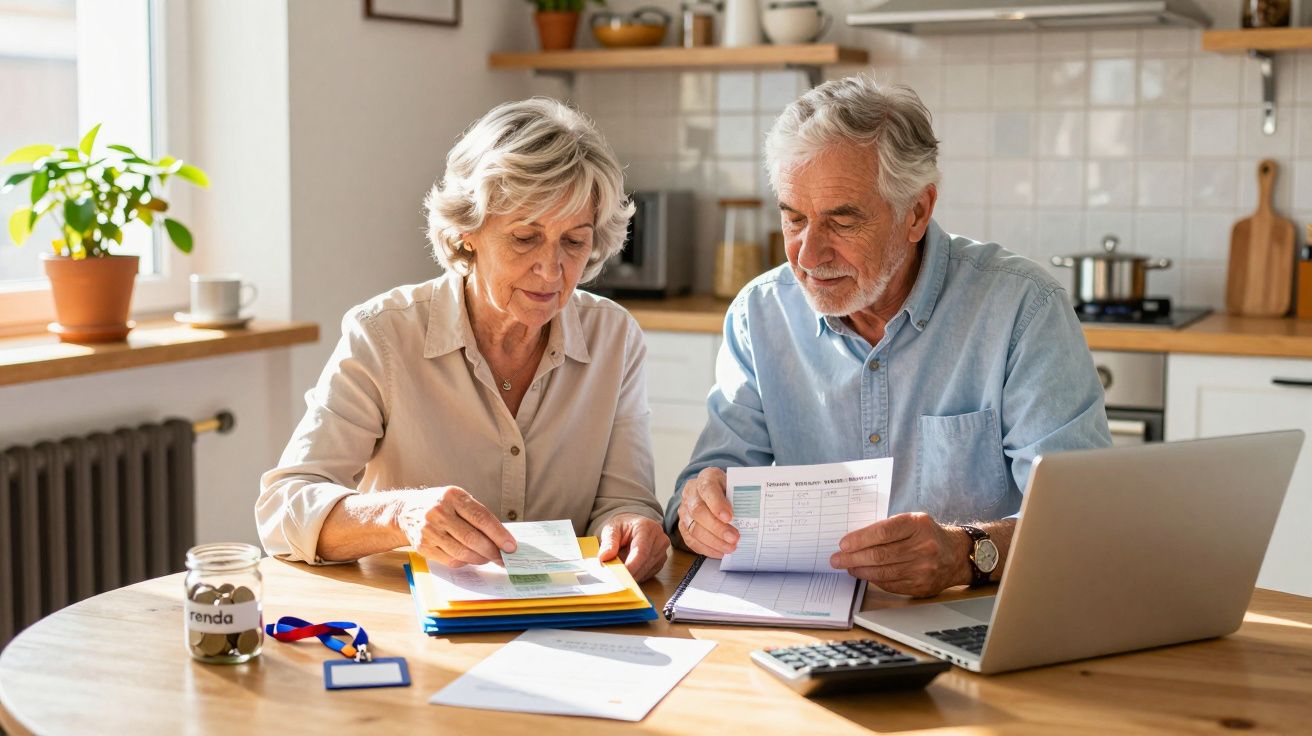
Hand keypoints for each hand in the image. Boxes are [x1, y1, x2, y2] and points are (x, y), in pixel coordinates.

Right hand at [397, 486, 516, 567]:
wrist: (406, 511)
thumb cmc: (440, 505)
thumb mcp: (457, 499)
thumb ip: (477, 514)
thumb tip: (502, 538)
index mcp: (452, 496)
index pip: (481, 517)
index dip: (499, 534)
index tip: (511, 546)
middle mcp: (439, 512)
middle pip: (472, 538)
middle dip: (492, 551)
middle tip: (503, 557)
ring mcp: (429, 530)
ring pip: (462, 552)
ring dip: (480, 559)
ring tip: (489, 558)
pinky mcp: (423, 546)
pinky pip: (451, 560)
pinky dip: (465, 561)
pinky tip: (471, 558)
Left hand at [598, 513, 669, 581]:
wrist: (633, 525)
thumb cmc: (623, 527)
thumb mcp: (611, 529)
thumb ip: (608, 543)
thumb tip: (604, 558)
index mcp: (647, 528)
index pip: (641, 552)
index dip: (630, 566)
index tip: (619, 577)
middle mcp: (659, 539)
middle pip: (644, 563)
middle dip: (627, 572)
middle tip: (612, 575)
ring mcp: (662, 551)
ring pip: (646, 571)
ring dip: (631, 573)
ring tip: (620, 567)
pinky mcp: (661, 561)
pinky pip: (648, 574)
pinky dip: (636, 574)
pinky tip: (629, 568)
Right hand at [675, 467, 738, 557]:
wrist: (714, 492)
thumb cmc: (728, 490)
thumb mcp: (736, 485)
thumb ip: (741, 496)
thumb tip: (755, 513)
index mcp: (706, 478)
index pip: (707, 488)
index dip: (717, 504)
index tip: (730, 517)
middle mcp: (691, 492)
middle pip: (698, 510)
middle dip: (717, 527)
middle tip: (734, 538)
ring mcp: (685, 510)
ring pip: (693, 528)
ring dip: (713, 541)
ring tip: (730, 548)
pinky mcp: (683, 525)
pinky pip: (691, 540)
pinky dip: (707, 548)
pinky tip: (720, 552)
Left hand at [828, 512, 969, 597]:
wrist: (956, 554)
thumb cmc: (926, 534)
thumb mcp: (912, 521)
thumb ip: (887, 528)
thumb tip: (855, 540)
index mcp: (917, 525)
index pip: (883, 532)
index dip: (860, 539)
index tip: (843, 544)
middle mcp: (923, 546)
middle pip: (880, 555)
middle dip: (853, 558)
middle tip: (836, 559)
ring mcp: (924, 568)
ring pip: (883, 572)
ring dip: (860, 570)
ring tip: (847, 567)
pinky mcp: (922, 586)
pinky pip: (891, 584)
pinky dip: (874, 579)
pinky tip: (864, 574)